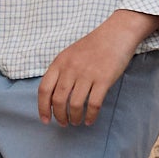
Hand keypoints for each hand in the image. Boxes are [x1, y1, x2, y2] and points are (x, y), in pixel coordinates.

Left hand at [37, 10, 158, 125]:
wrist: (116, 34)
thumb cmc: (93, 46)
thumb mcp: (69, 54)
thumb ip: (60, 72)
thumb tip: (53, 96)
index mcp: (59, 62)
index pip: (44, 89)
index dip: (42, 107)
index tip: (45, 119)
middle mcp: (71, 68)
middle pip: (58, 100)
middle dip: (59, 116)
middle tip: (63, 123)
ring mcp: (87, 74)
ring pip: (75, 104)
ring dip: (74, 118)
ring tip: (76, 122)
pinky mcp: (103, 79)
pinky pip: (93, 104)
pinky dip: (90, 116)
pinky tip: (90, 120)